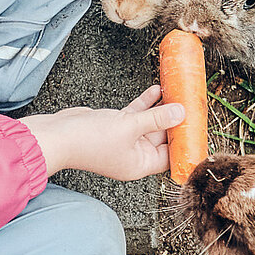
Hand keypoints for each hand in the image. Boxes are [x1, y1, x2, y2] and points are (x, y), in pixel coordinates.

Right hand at [22, 86, 184, 180]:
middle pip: (163, 137)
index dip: (185, 141)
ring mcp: (124, 140)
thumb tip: (181, 112)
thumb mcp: (129, 127)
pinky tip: (157, 89)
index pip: (171, 155)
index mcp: (140, 164)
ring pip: (150, 122)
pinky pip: (137, 114)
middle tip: (191, 102)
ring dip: (163, 107)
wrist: (56, 135)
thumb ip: (156, 119)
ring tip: (177, 91)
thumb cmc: (88, 141)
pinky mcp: (115, 126)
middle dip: (176, 119)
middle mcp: (134, 155)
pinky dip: (147, 103)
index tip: (198, 126)